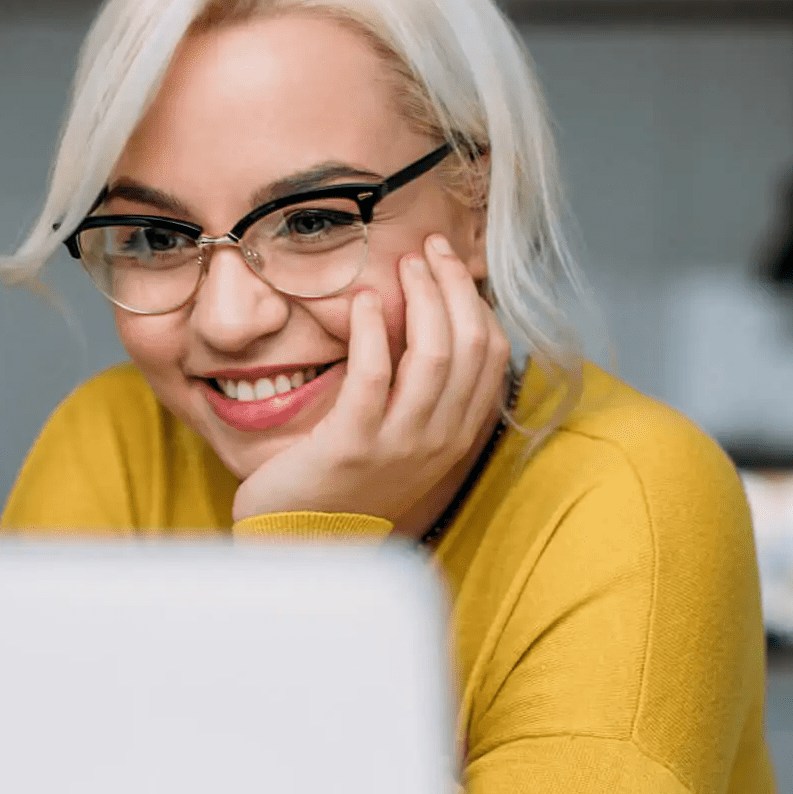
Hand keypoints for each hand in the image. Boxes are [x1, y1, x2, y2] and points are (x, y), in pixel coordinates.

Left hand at [231, 234, 511, 526]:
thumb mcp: (400, 440)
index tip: (449, 263)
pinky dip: (370, 329)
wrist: (301, 544)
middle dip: (452, 286)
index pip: (491, 355)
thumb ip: (421, 393)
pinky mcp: (353, 445)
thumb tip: (429, 322)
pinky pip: (374, 375)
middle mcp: (439, 441)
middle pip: (469, 345)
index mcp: (456, 436)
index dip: (474, 300)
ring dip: (420, 298)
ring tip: (401, 265)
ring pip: (434, 354)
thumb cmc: (345, 485)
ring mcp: (400, 445)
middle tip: (426, 249)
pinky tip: (359, 301)